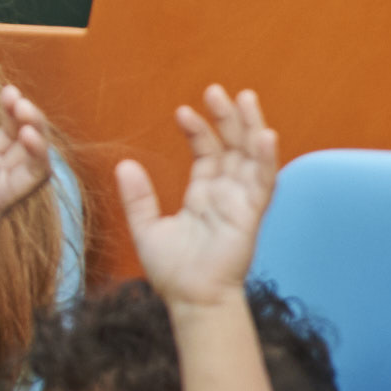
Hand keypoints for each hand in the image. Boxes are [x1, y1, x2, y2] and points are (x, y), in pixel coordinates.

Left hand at [120, 85, 280, 307]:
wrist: (189, 299)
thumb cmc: (172, 272)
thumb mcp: (146, 228)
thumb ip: (138, 197)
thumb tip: (125, 164)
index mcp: (204, 195)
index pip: (207, 154)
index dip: (198, 130)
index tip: (183, 111)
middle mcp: (226, 194)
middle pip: (233, 147)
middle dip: (227, 118)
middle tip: (217, 91)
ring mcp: (241, 203)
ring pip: (252, 157)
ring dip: (250, 127)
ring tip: (245, 98)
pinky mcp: (251, 215)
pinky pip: (263, 182)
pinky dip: (266, 159)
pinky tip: (264, 135)